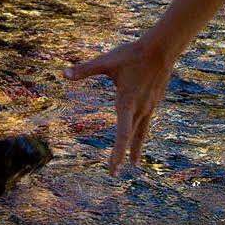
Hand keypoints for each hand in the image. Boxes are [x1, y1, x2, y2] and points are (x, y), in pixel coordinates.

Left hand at [66, 34, 178, 171]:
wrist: (161, 50)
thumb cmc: (131, 55)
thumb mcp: (106, 61)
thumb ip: (85, 69)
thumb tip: (64, 74)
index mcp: (128, 102)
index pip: (122, 133)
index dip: (118, 152)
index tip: (114, 168)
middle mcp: (140, 108)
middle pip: (131, 138)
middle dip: (122, 156)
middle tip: (115, 174)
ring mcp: (150, 106)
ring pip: (141, 132)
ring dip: (135, 148)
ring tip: (133, 164)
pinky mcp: (154, 102)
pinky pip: (147, 122)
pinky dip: (142, 134)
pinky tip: (140, 135)